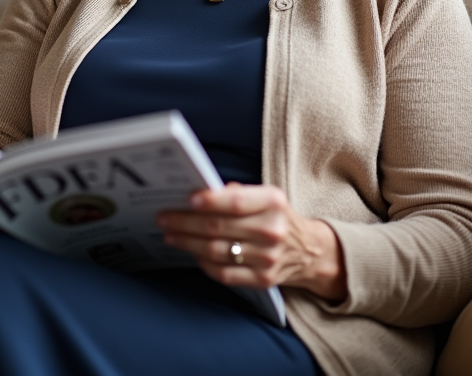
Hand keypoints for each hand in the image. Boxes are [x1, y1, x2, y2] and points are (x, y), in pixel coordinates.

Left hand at [157, 183, 346, 300]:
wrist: (308, 251)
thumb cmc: (277, 218)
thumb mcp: (266, 196)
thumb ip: (238, 193)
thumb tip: (202, 191)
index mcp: (273, 203)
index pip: (237, 201)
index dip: (210, 201)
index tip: (187, 199)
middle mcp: (272, 231)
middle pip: (219, 227)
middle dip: (186, 222)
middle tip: (163, 218)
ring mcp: (268, 258)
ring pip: (217, 251)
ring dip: (188, 243)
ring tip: (170, 235)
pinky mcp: (263, 280)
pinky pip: (224, 274)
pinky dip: (203, 263)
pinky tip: (191, 252)